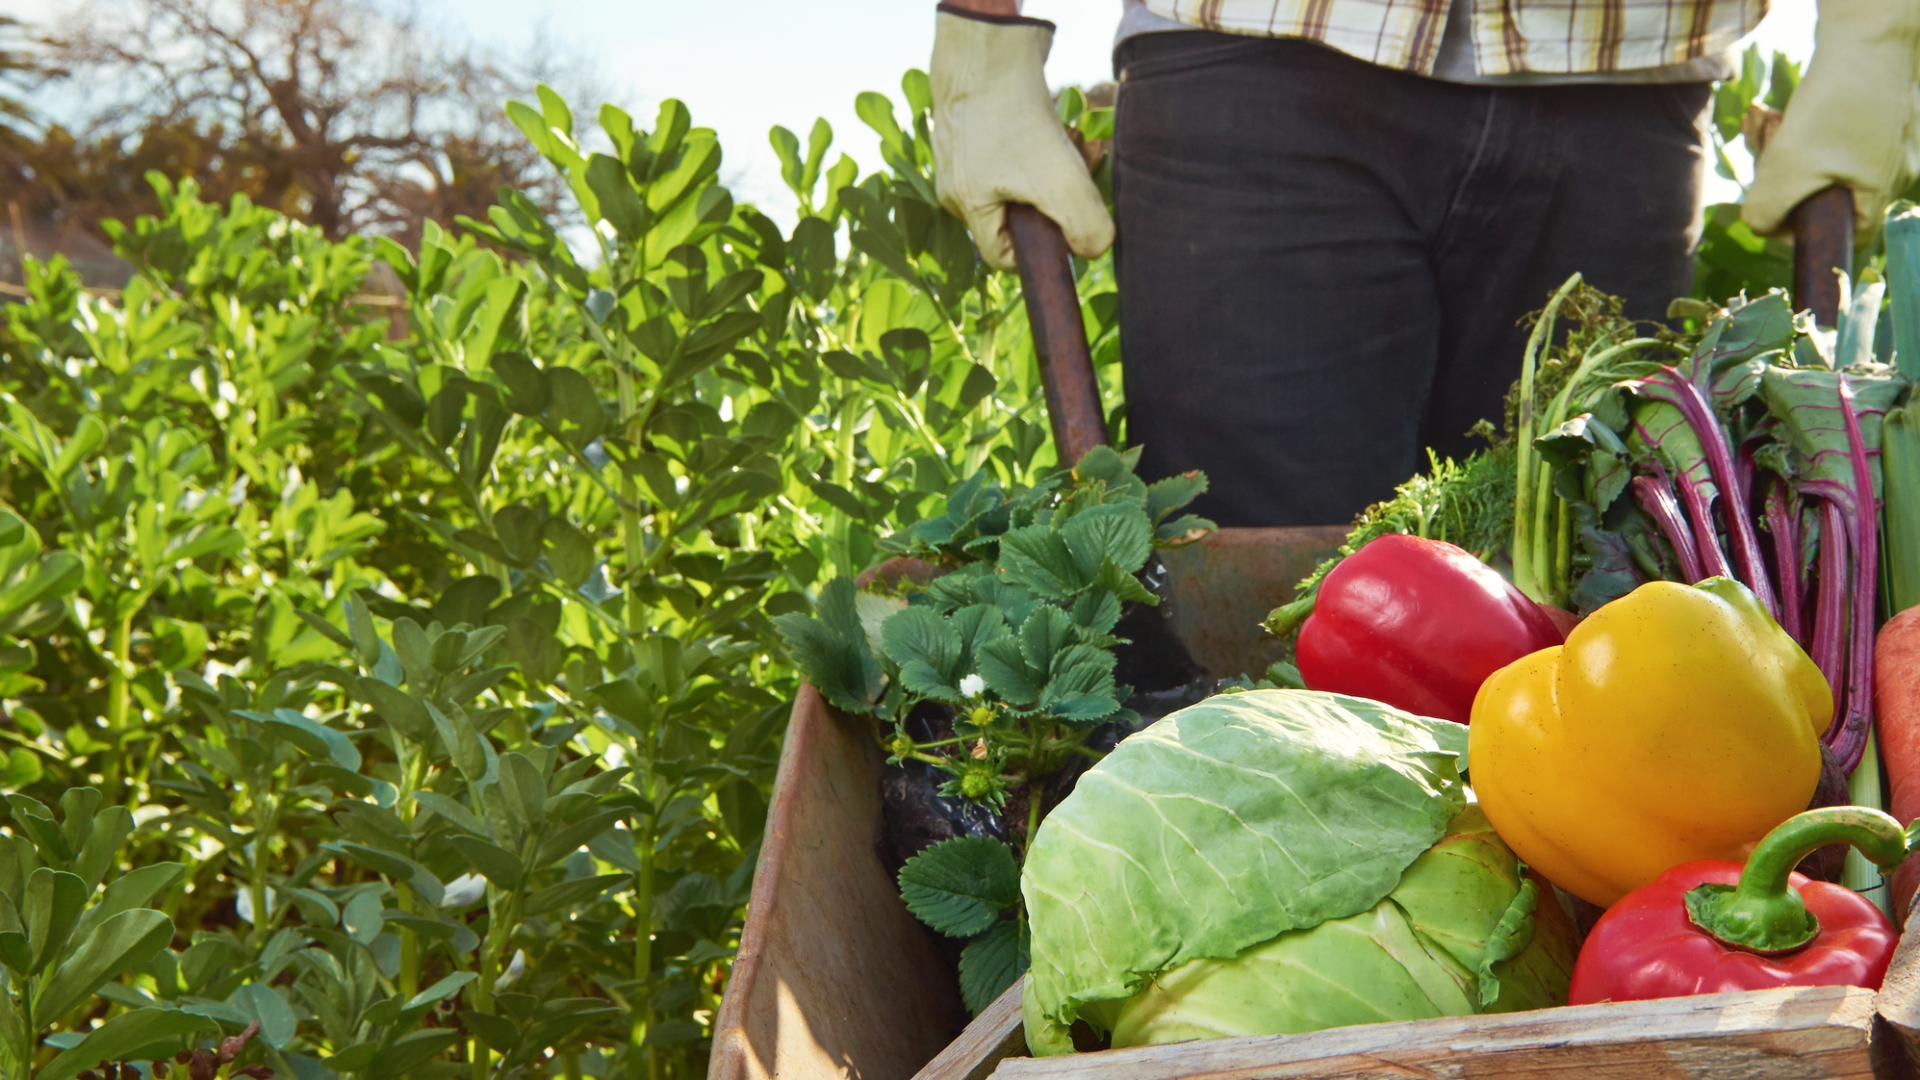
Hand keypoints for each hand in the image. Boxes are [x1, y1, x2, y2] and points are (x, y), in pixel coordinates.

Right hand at [930, 5, 1114, 270]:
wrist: (991, 43)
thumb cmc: (1015, 115)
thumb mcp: (1060, 182)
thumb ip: (1085, 226)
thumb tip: (1095, 248)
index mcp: (966, 205)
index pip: (1000, 255)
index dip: (1039, 252)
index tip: (1070, 226)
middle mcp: (960, 181)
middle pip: (1020, 212)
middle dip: (1061, 198)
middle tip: (1085, 171)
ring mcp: (968, 149)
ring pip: (1025, 177)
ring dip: (1061, 166)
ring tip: (1080, 141)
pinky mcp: (982, 120)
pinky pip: (1020, 146)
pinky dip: (1049, 140)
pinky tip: (1067, 124)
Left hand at [1744, 0, 1919, 239]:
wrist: (1868, 33)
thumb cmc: (1834, 105)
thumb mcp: (1786, 170)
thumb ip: (1766, 212)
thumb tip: (1760, 226)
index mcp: (1880, 192)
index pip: (1843, 236)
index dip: (1799, 232)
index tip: (1770, 206)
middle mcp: (1890, 169)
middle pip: (1819, 194)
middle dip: (1777, 173)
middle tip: (1760, 141)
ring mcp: (1883, 141)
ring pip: (1814, 161)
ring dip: (1777, 146)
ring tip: (1762, 118)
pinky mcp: (1869, 115)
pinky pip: (1823, 135)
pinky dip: (1792, 127)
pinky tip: (1769, 112)